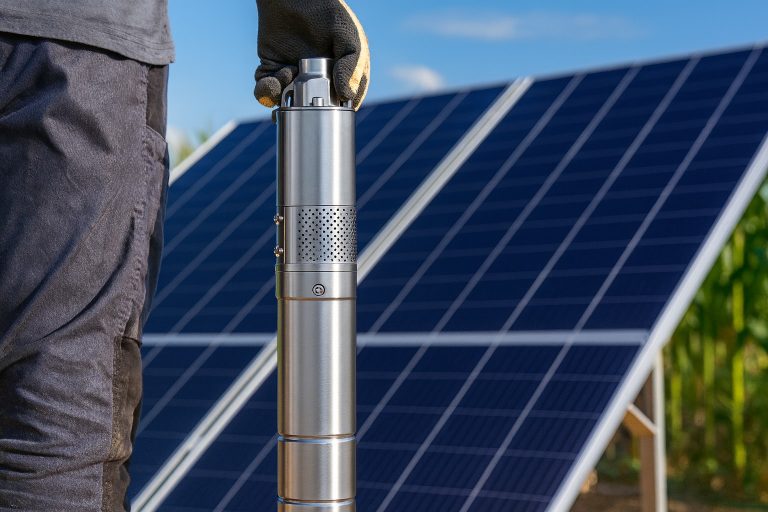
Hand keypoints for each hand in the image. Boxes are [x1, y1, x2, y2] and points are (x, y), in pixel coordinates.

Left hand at [255, 0, 369, 109]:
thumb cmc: (329, 13)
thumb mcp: (350, 38)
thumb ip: (353, 66)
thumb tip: (347, 95)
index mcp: (337, 77)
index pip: (339, 105)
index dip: (335, 113)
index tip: (330, 113)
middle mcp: (314, 81)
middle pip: (310, 110)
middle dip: (306, 112)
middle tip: (304, 103)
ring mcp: (292, 76)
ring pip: (286, 104)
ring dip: (284, 101)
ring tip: (288, 77)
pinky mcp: (270, 69)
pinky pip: (265, 91)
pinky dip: (266, 92)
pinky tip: (275, 80)